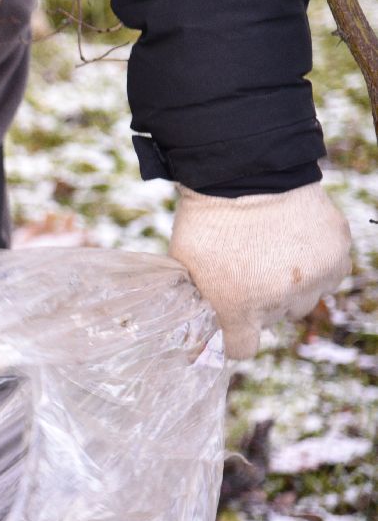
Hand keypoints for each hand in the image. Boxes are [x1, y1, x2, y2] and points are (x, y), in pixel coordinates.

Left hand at [169, 183, 351, 358]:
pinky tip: (296, 244)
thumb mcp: (184, 266)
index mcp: (237, 308)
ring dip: (292, 285)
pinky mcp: (336, 254)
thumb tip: (194, 340)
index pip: (241, 349)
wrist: (242, 171)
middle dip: (261, 302)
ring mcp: (313, 277)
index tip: (230, 321)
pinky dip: (317, 265)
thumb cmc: (206, 220)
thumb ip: (196, 303)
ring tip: (271, 253)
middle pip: (274, 319)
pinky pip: (331, 274)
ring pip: (305, 299)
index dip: (233, 335)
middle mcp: (280, 300)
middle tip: (247, 270)